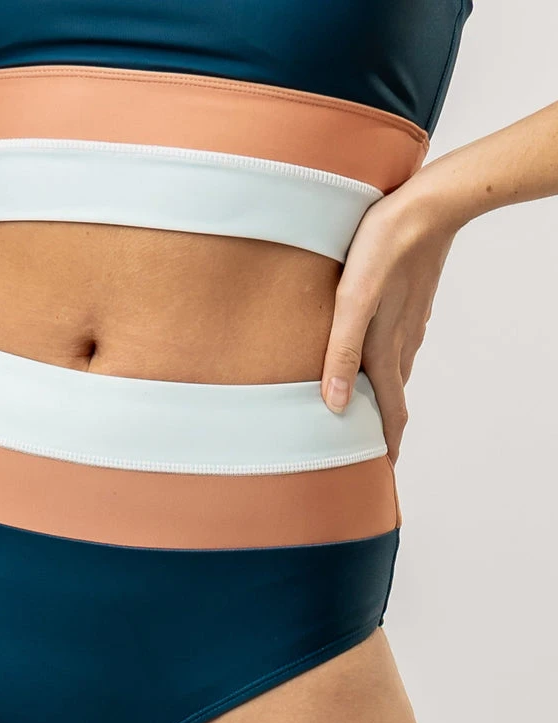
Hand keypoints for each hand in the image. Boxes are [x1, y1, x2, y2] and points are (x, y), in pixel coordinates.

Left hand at [320, 179, 459, 462]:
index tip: (382, 472)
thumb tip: (337, 405)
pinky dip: (387, 370)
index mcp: (386, 350)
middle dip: (384, 429)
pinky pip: (397, 348)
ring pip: (395, 373)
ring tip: (370, 415)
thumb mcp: (352, 301)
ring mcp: (407, 323)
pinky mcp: (407, 304)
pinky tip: (375, 362)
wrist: (428, 206)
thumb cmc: (384, 248)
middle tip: (371, 453)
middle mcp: (400, 343)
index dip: (385, 444)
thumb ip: (341, 352)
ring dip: (385, 400)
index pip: (389, 412)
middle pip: (393, 398)